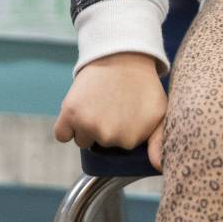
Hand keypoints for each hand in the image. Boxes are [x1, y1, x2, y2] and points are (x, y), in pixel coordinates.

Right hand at [53, 52, 168, 172]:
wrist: (122, 54)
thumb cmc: (142, 84)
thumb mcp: (159, 111)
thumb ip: (160, 141)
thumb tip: (159, 168)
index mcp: (132, 139)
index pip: (120, 148)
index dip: (123, 130)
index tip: (127, 112)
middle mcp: (110, 136)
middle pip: (100, 144)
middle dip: (105, 128)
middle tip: (114, 104)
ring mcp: (88, 125)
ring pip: (81, 139)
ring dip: (86, 125)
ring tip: (100, 101)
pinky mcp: (69, 113)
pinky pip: (62, 134)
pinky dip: (67, 125)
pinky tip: (81, 106)